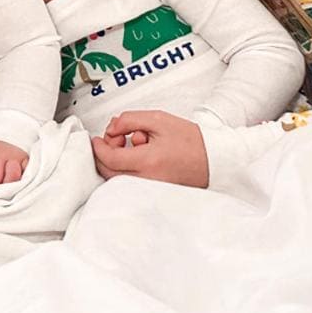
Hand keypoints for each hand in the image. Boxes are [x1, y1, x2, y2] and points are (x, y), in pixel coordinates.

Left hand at [91, 110, 208, 187]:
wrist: (215, 159)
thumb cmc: (191, 140)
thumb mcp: (158, 120)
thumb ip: (129, 120)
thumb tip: (111, 128)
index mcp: (149, 162)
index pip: (110, 159)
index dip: (99, 148)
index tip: (97, 139)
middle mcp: (148, 180)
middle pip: (110, 172)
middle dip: (105, 154)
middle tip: (116, 138)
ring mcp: (151, 189)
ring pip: (118, 179)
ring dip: (115, 161)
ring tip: (133, 144)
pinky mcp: (154, 193)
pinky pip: (129, 183)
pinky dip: (126, 169)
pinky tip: (138, 156)